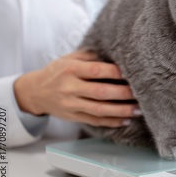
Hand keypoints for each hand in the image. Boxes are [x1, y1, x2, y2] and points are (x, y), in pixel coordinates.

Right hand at [13, 50, 139, 127]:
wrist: (35, 92)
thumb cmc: (58, 71)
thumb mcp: (70, 58)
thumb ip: (92, 56)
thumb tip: (118, 54)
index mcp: (71, 69)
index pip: (97, 70)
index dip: (116, 72)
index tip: (133, 73)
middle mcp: (70, 87)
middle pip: (101, 92)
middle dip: (123, 94)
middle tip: (141, 94)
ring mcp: (71, 104)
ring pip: (99, 110)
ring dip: (121, 111)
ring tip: (138, 110)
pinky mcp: (73, 117)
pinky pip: (95, 121)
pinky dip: (111, 122)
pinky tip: (126, 120)